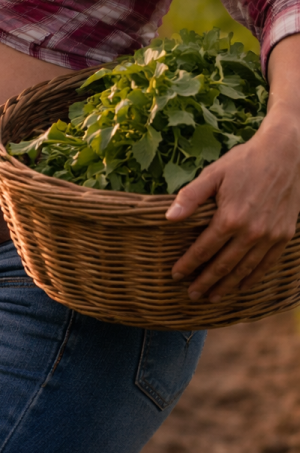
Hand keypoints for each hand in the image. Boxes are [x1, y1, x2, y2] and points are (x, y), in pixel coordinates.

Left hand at [166, 107, 299, 301]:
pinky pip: (267, 264)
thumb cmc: (244, 162)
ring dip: (227, 286)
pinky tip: (242, 286)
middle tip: (192, 295)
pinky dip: (253, 278)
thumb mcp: (213, 174)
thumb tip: (169, 218)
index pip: (203, 249)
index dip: (188, 264)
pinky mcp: (284, 236)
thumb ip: (190, 197)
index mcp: (230, 218)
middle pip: (223, 266)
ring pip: (245, 270)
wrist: (284, 155)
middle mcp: (251, 232)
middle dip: (205, 282)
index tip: (175, 275)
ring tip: (213, 297)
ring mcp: (270, 236)